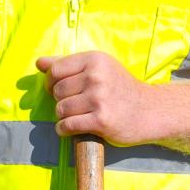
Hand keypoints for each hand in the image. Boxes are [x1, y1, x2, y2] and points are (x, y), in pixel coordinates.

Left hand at [37, 51, 158, 145]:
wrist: (150, 111)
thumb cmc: (121, 89)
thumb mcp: (99, 68)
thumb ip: (68, 64)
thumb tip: (39, 62)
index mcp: (95, 59)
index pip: (55, 70)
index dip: (50, 82)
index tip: (57, 89)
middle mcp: (97, 76)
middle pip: (57, 91)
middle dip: (60, 100)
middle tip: (74, 104)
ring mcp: (99, 99)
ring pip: (61, 109)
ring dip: (63, 116)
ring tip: (76, 116)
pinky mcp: (101, 120)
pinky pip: (68, 125)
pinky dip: (64, 129)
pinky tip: (70, 129)